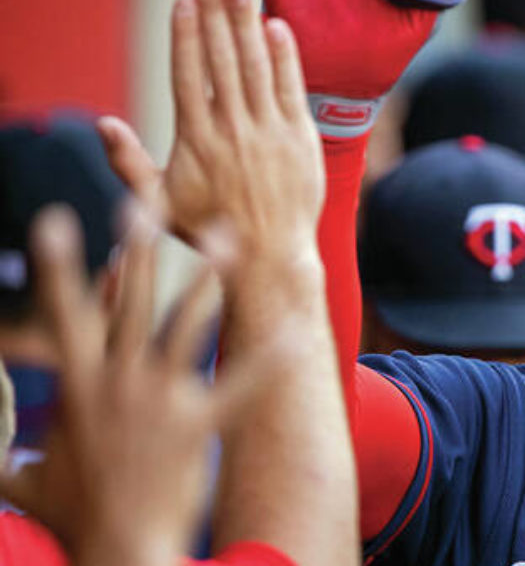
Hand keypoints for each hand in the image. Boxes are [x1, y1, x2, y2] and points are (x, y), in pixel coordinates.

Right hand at [0, 205, 267, 565]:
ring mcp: (158, 398)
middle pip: (128, 299)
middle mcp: (116, 380)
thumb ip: (12, 461)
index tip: (59, 219)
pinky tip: (293, 334)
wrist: (117, 549)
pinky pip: (239, 384)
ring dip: (207, 275)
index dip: (61, 265)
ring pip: (185, 322)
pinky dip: (267, 359)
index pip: (65, 313)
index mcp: (77, 385)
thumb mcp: (29, 482)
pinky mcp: (198, 423)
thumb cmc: (74, 518)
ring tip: (226, 235)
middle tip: (147, 197)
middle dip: (139, 245)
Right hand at [98, 0, 323, 263]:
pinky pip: (291, 88)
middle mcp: (232, 129)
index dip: (185, 34)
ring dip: (247, 23)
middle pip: (221, 58)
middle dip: (214, 11)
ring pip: (255, 66)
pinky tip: (277, 25)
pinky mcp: (300, 137)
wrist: (271, 255)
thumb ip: (128, 162)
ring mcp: (269, 131)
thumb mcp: (158, 203)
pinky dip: (285, 56)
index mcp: (197, 139)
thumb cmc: (211, 230)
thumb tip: (102, 123)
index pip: (188, 74)